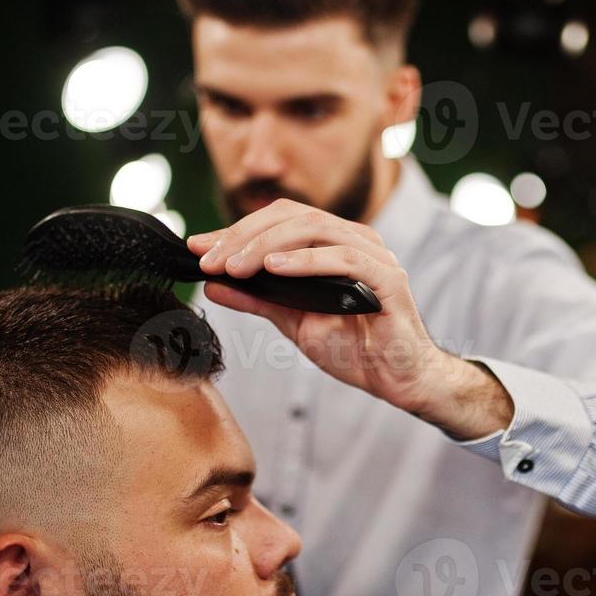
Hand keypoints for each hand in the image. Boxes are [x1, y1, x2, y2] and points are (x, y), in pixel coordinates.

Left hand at [188, 200, 511, 438]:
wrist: (397, 379)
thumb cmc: (355, 347)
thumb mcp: (293, 321)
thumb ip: (257, 300)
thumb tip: (212, 284)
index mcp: (334, 243)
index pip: (279, 218)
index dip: (235, 229)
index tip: (198, 249)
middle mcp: (355, 240)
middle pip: (292, 216)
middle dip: (244, 236)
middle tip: (210, 261)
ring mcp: (374, 256)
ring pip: (314, 229)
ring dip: (266, 245)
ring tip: (234, 267)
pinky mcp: (388, 279)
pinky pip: (343, 258)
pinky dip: (305, 261)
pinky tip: (273, 270)